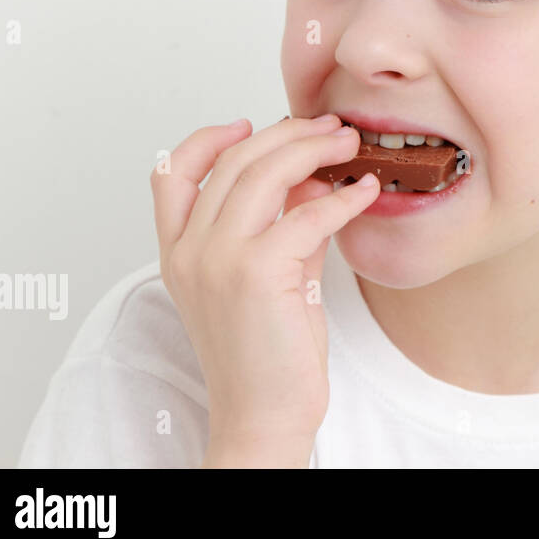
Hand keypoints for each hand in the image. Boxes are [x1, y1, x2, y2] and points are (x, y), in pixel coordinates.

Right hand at [150, 114, 379, 464]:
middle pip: (232, 161)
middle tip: (330, 128)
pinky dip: (344, 196)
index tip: (251, 123)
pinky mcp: (256, 272)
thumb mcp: (271, 277)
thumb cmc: (269, 354)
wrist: (265, 415)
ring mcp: (218, 259)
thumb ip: (284, 227)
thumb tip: (313, 181)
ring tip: (348, 145)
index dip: (209, 138)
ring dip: (313, 150)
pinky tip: (366, 191)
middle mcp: (190, 251)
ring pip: (264, 173)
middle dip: (287, 134)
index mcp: (179, 252)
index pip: (172, 174)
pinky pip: (307, 213)